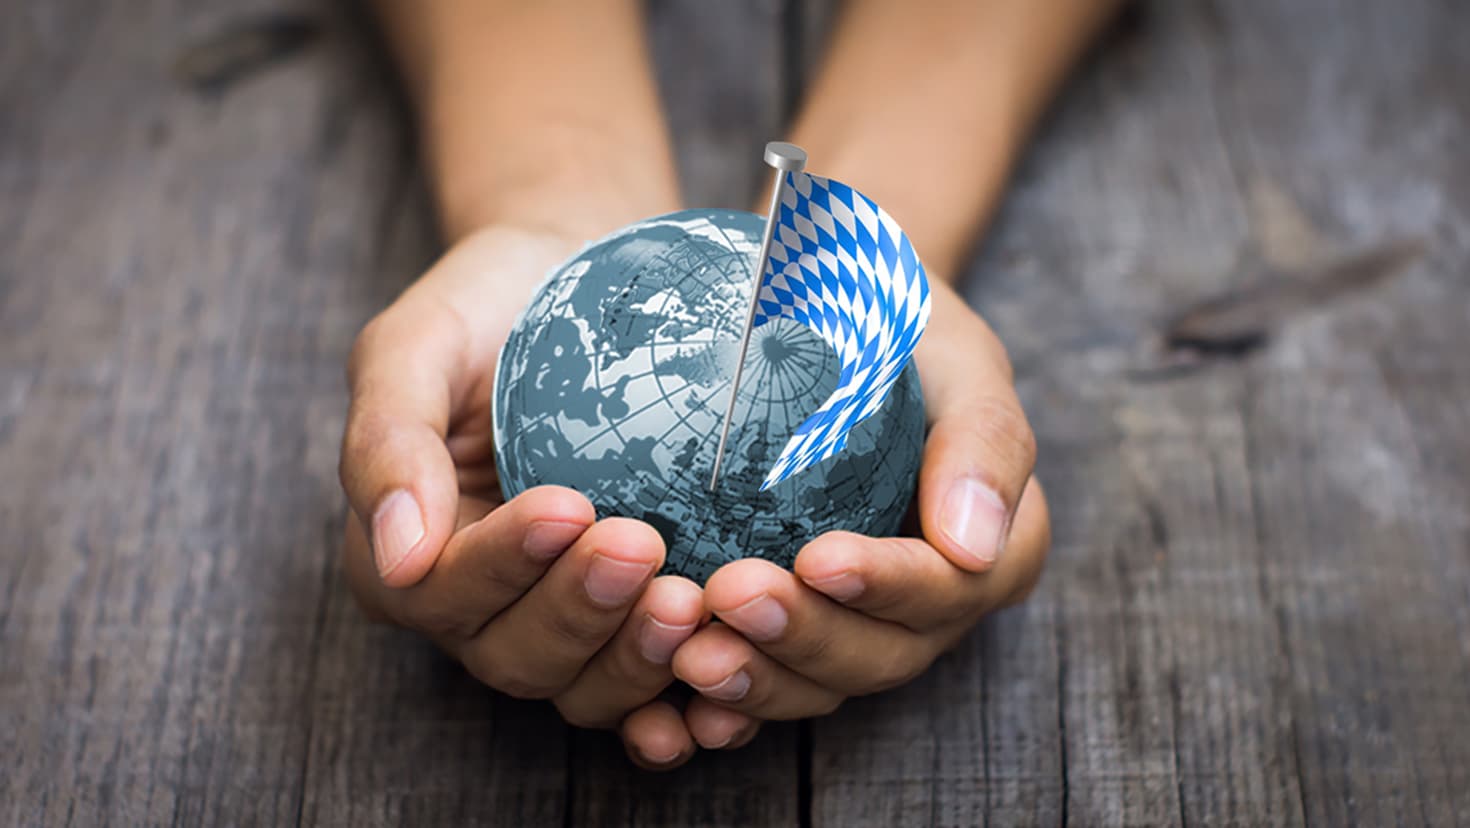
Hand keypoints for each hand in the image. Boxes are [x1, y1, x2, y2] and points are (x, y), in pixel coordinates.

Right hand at [338, 224, 706, 764]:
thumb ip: (387, 440)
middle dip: (579, 610)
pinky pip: (653, 689)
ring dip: (636, 659)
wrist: (581, 285)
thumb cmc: (487, 309)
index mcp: (408, 559)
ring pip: (584, 688)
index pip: (442, 590)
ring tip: (692, 603)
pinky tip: (728, 675)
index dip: (504, 564)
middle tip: (643, 545)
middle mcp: (479, 612)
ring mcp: (561, 629)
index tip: (569, 507)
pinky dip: (686, 695)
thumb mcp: (417, 346)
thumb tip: (398, 556)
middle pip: (516, 655)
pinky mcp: (633, 627)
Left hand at [666, 281, 1048, 752]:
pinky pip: (760, 685)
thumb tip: (971, 545)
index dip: (888, 587)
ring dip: (754, 681)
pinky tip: (664, 696)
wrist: (837, 330)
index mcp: (993, 553)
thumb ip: (986, 441)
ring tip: (687, 654)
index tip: (819, 559)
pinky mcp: (792, 642)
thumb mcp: (962, 357)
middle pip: (880, 655)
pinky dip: (715, 705)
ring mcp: (859, 633)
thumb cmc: (909, 335)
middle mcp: (929, 611)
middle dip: (804, 638)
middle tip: (728, 598)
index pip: (950, 588)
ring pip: (816, 686)